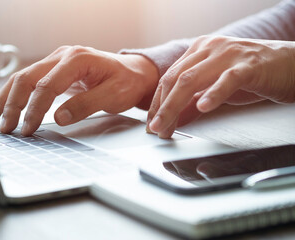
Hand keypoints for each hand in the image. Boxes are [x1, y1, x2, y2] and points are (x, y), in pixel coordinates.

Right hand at [0, 46, 158, 135]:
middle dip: (12, 104)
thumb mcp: (113, 95)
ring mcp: (57, 61)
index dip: (34, 109)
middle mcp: (63, 56)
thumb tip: (58, 117)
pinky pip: (30, 80)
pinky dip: (12, 92)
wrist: (133, 73)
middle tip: (4, 127)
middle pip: (27, 79)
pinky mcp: (55, 69)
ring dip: (5, 98)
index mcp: (77, 59)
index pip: (46, 86)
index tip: (26, 129)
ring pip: (23, 78)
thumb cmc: (126, 82)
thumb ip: (86, 105)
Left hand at [147, 36, 294, 137]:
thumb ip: (193, 102)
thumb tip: (173, 120)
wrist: (290, 65)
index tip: (152, 123)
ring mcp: (228, 54)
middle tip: (156, 129)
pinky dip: (213, 94)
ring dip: (175, 106)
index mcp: (199, 51)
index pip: (169, 78)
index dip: (157, 102)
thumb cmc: (252, 76)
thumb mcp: (216, 90)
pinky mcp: (249, 65)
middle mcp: (209, 48)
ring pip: (192, 80)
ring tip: (167, 126)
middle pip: (175, 79)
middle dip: (162, 108)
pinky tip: (203, 107)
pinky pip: (227, 80)